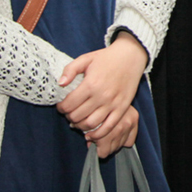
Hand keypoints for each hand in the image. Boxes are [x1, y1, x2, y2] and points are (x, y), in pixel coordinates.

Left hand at [57, 31, 147, 147]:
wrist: (130, 57)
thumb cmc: (107, 58)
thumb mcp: (86, 58)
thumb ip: (70, 70)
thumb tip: (60, 84)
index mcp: (90, 84)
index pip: (69, 104)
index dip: (61, 108)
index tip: (61, 106)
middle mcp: (101, 96)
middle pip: (77, 116)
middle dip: (69, 117)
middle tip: (69, 114)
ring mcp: (112, 104)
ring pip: (91, 124)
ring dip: (80, 126)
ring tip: (78, 121)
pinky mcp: (122, 108)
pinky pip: (108, 127)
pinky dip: (98, 134)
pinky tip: (91, 132)